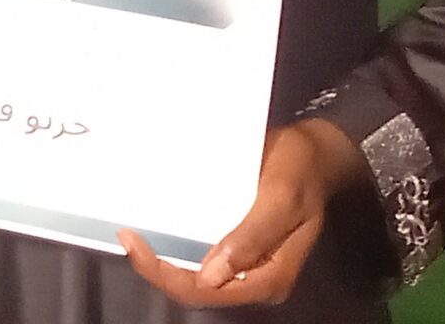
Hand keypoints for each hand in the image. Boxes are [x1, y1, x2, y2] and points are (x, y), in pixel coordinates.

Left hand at [120, 117, 368, 307]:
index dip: (167, 276)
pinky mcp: (239, 249)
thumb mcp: (280, 197)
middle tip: (127, 239)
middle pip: (198, 291)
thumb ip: (251, 237)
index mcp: (271, 275)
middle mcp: (257, 277)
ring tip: (135, 238)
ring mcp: (247, 264)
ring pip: (197, 279)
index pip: (209, 292)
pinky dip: (176, 251)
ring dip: (164, 264)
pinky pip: (202, 259)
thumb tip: (211, 276)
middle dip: (159, 271)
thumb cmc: (300, 169)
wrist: (316, 153)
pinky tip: (157, 233)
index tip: (136, 246)